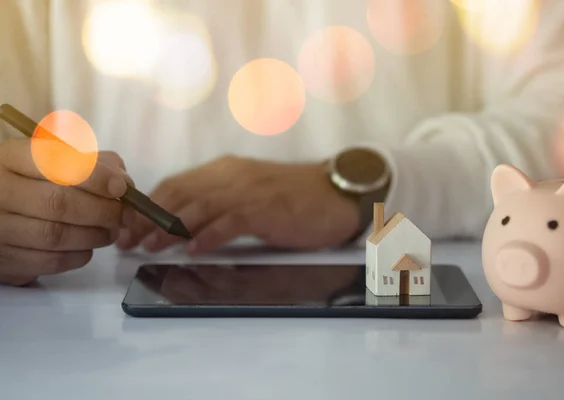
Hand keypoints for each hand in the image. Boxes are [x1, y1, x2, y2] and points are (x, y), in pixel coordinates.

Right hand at [0, 138, 133, 285]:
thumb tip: (123, 181)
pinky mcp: (4, 260)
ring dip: (96, 235)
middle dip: (103, 210)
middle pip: (59, 203)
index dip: (95, 176)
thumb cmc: (28, 181)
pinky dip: (80, 254)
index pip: (55, 163)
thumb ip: (88, 162)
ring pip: (56, 236)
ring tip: (111, 229)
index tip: (121, 187)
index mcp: (8, 158)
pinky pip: (50, 261)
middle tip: (126, 214)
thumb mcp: (50, 159)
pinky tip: (88, 245)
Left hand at [116, 155, 360, 253]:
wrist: (335, 194)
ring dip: (170, 228)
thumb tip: (183, 224)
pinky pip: (230, 221)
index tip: (128, 225)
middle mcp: (232, 175)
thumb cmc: (292, 198)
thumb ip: (218, 202)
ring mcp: (249, 190)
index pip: (175, 183)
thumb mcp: (249, 193)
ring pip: (198, 206)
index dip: (147, 204)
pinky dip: (209, 235)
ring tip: (150, 247)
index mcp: (225, 170)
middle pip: (179, 193)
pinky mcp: (266, 208)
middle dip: (148, 218)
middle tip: (128, 240)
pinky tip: (194, 249)